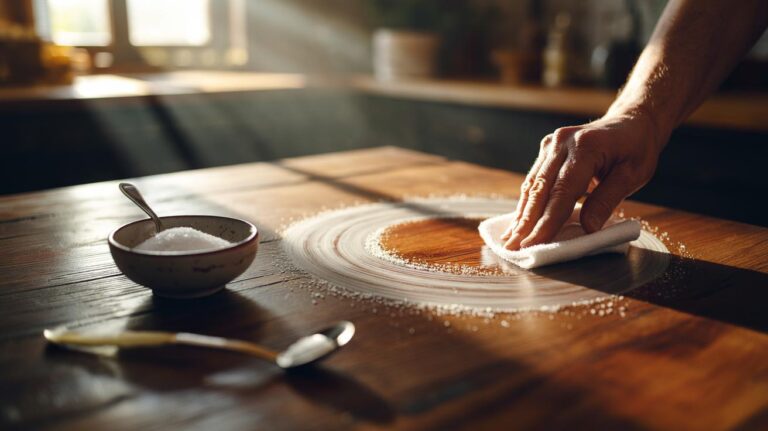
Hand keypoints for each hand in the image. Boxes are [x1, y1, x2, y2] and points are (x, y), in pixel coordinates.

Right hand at [502, 109, 665, 249]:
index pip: (562, 191)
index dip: (546, 221)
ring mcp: (550, 144)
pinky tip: (518, 221)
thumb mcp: (632, 175)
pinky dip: (526, 202)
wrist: (631, 121)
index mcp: (585, 147)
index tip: (534, 244)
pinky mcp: (546, 150)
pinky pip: (534, 180)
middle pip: (540, 189)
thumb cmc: (636, 149)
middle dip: (525, 222)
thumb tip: (588, 229)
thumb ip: (607, 200)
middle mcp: (562, 143)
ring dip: (521, 214)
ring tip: (509, 239)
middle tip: (512, 247)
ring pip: (532, 185)